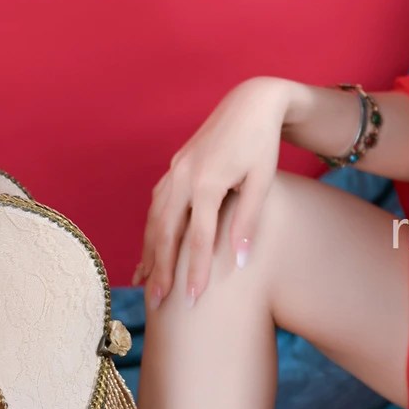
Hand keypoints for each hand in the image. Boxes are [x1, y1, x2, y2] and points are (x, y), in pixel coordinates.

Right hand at [131, 77, 291, 308]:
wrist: (251, 103)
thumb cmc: (262, 144)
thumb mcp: (262, 182)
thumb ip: (248, 221)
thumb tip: (238, 261)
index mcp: (207, 182)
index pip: (197, 239)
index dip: (193, 271)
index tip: (192, 301)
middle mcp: (183, 177)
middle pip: (165, 233)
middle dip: (160, 270)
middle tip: (157, 304)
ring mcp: (174, 171)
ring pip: (154, 219)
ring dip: (149, 253)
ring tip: (146, 283)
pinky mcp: (174, 168)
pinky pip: (156, 205)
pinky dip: (151, 230)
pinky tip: (149, 249)